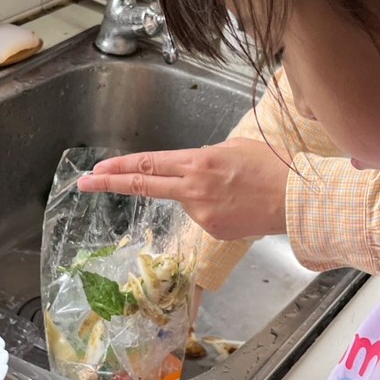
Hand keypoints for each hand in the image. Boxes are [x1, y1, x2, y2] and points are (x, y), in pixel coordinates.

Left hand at [76, 139, 288, 239]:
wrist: (296, 199)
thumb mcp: (233, 148)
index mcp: (197, 163)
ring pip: (183, 200)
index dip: (119, 167)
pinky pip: (202, 216)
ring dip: (195, 194)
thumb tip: (191, 166)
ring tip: (232, 189)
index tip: (96, 169)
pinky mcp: (211, 230)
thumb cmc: (272, 167)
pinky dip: (212, 209)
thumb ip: (203, 158)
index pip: (148, 164)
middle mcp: (193, 188)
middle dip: (110, 183)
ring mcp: (200, 213)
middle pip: (143, 183)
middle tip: (84, 183)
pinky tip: (236, 204)